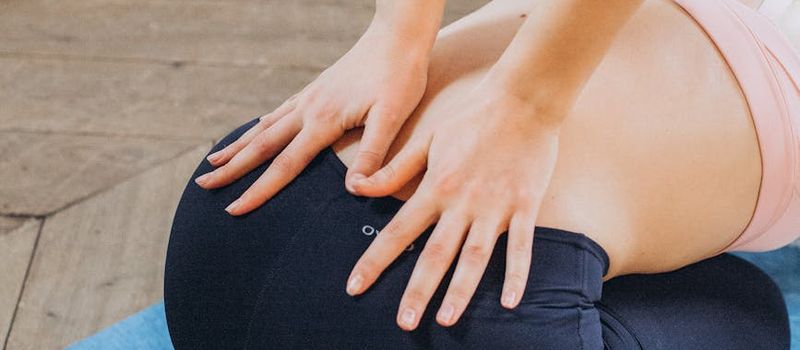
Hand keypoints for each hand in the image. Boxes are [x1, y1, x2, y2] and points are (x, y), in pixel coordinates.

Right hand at [193, 20, 428, 214]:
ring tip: (213, 162)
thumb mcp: (392, 117)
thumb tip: (353, 191)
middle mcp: (308, 109)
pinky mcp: (317, 89)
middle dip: (232, 169)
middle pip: (262, 145)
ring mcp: (309, 98)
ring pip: (264, 127)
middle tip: (202, 187)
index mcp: (323, 121)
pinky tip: (256, 130)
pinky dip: (260, 125)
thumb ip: (371, 155)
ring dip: (238, 147)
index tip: (234, 209)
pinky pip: (279, 112)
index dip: (259, 190)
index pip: (285, 165)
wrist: (398, 34)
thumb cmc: (400, 76)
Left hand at [344, 82, 561, 330]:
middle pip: (435, 254)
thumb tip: (356, 187)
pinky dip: (517, 274)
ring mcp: (495, 206)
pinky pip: (521, 246)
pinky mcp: (525, 205)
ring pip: (475, 257)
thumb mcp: (427, 139)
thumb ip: (393, 169)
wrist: (522, 98)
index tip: (355, 287)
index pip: (397, 231)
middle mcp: (462, 202)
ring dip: (460, 290)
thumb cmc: (471, 117)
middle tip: (404, 323)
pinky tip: (511, 303)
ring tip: (446, 319)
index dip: (374, 261)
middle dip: (417, 291)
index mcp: (434, 186)